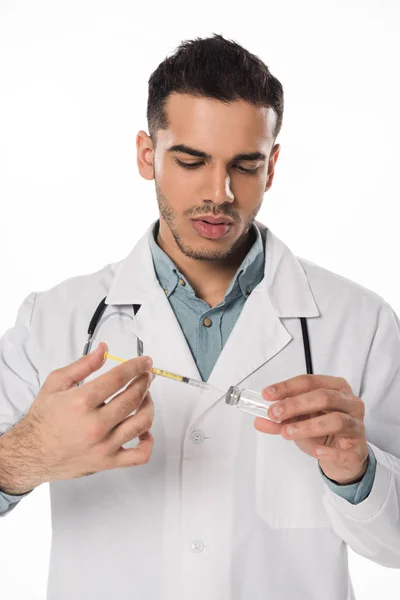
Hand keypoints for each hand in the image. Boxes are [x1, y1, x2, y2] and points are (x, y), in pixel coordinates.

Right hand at [0, 343, 154, 494]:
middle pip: (133, 397)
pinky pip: (139, 455)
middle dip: (144, 382)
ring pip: (142, 423)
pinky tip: (144, 431)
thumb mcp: (56, 383)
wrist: (30, 453)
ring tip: (145, 398)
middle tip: (146, 376)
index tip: (145, 362)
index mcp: (81, 401)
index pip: (119, 378)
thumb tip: (104, 350)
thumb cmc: (43, 418)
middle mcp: (95, 424)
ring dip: (148, 405)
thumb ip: (83, 364)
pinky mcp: (107, 462)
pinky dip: (148, 442)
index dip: (137, 366)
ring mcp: (103, 445)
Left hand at [253, 374, 368, 484]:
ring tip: (287, 432)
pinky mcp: (359, 448)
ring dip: (308, 426)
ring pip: (336, 420)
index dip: (287, 387)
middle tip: (274, 413)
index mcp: (335, 387)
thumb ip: (280, 419)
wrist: (345, 457)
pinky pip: (345, 449)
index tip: (267, 395)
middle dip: (295, 404)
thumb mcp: (299, 421)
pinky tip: (314, 451)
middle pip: (324, 397)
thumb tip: (259, 419)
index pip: (309, 381)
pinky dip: (328, 450)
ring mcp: (357, 425)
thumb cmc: (323, 431)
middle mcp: (350, 402)